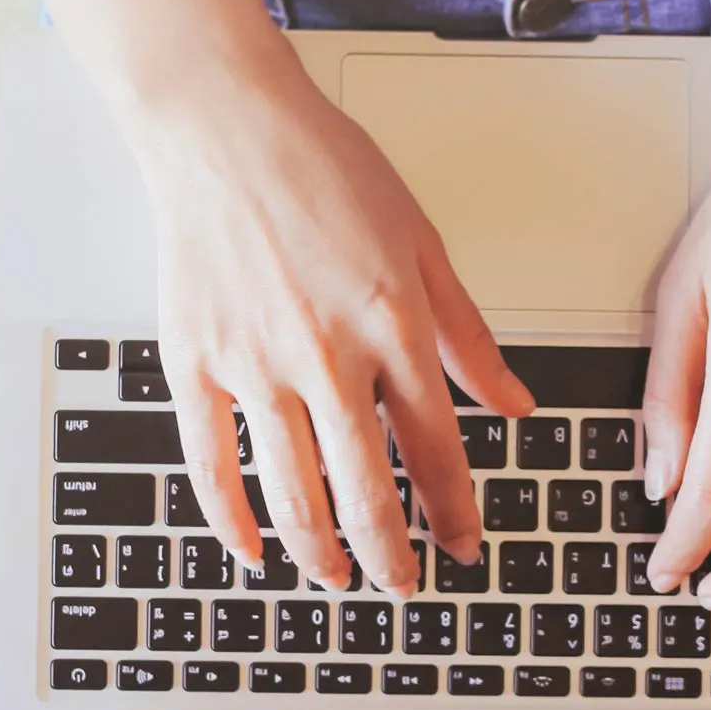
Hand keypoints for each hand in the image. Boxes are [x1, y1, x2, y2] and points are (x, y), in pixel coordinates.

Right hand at [134, 59, 533, 593]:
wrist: (226, 126)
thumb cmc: (324, 168)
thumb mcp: (423, 244)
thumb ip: (467, 336)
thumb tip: (513, 402)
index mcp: (394, 327)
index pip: (436, 451)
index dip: (455, 512)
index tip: (464, 544)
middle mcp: (327, 358)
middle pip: (366, 492)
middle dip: (393, 555)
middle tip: (406, 583)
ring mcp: (255, 366)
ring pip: (293, 493)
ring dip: (322, 551)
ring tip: (339, 578)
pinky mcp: (196, 362)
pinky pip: (211, 463)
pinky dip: (232, 518)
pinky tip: (253, 550)